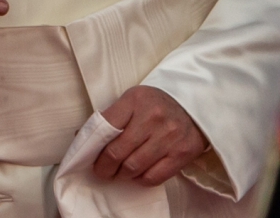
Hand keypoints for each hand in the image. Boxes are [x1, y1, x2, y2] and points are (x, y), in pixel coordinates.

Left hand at [92, 86, 208, 185]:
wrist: (194, 105)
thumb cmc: (156, 104)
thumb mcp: (133, 100)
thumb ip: (112, 117)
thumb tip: (85, 138)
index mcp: (135, 100)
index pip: (105, 127)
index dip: (94, 148)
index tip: (91, 158)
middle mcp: (152, 118)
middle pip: (117, 152)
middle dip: (105, 167)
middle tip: (103, 171)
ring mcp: (169, 137)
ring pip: (133, 168)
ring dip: (122, 174)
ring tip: (120, 172)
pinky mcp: (181, 154)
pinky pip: (153, 177)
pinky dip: (141, 180)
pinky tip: (138, 174)